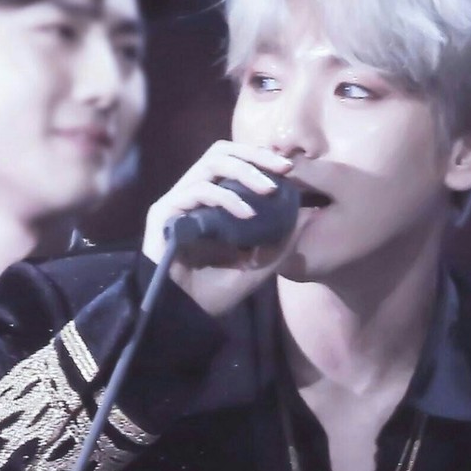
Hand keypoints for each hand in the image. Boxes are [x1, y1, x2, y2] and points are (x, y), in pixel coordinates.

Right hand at [142, 141, 297, 314]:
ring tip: (269, 190)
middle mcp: (192, 194)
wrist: (180, 318)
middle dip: (256, 156)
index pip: (234, 162)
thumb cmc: (213, 293)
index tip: (289, 168)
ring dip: (244, 172)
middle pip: (222, 151)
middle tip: (284, 168)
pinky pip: (197, 191)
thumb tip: (307, 216)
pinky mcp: (163, 213)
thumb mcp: (257, 267)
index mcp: (210, 201)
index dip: (261, 158)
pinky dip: (226, 197)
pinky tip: (247, 214)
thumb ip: (279, 244)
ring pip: (210, 164)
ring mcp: (176, 201)